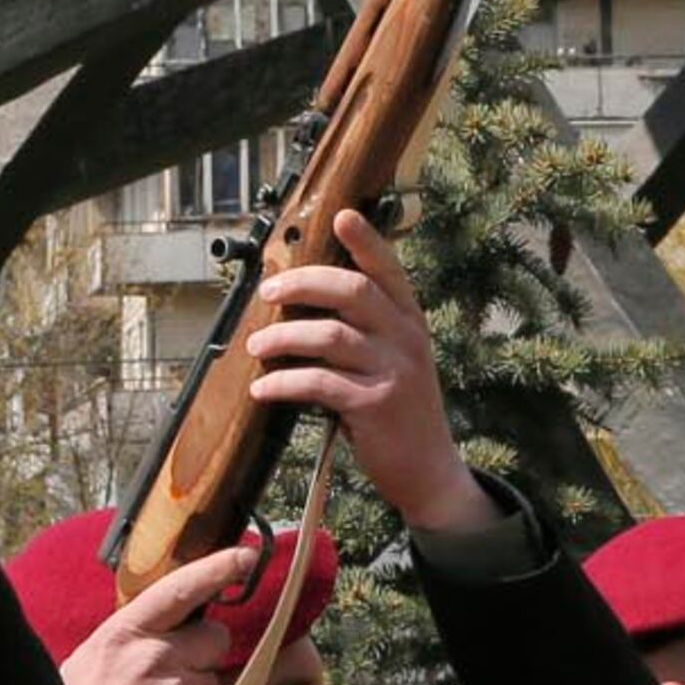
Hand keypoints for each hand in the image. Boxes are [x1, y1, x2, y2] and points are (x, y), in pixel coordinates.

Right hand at [59, 543, 258, 684]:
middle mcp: (151, 656)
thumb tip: (154, 627)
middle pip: (214, 637)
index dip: (214, 569)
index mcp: (122, 635)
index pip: (176, 590)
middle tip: (176, 680)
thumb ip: (125, 643)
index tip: (244, 556)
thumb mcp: (87, 667)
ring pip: (214, 680)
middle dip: (205, 656)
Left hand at [247, 208, 491, 526]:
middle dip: (304, 284)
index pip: (388, 269)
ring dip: (284, 337)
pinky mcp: (374, 405)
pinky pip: (319, 383)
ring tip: (257, 346)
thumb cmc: (398, 408)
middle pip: (352, 291)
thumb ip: (364, 330)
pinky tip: (264, 388)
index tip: (342, 216)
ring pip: (329, 336)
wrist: (427, 467)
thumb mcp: (395, 359)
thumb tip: (303, 303)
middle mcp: (406, 338)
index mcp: (410, 320)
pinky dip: (284, 382)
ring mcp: (393, 371)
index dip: (365, 241)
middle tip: (269, 291)